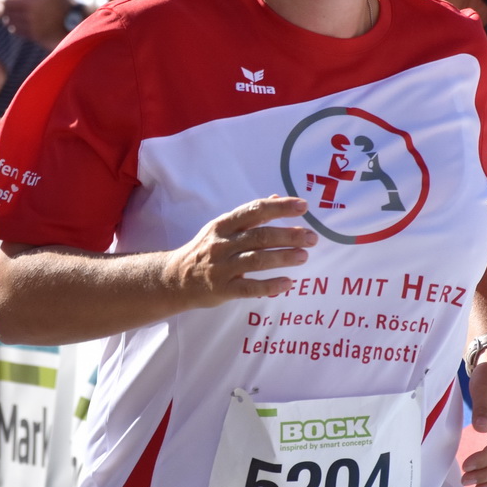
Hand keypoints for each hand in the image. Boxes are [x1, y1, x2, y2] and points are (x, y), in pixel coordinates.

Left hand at [0, 0, 73, 46]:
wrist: (71, 18)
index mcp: (30, 3)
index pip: (5, 2)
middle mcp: (29, 17)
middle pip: (5, 12)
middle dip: (2, 6)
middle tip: (3, 2)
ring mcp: (31, 28)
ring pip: (9, 22)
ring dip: (8, 15)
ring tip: (13, 10)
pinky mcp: (33, 36)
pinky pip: (15, 30)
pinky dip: (13, 24)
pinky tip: (19, 19)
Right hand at [163, 195, 314, 307]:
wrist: (174, 279)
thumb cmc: (203, 251)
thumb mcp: (221, 228)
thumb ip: (249, 216)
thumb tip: (276, 197)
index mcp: (223, 225)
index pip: (255, 210)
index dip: (280, 207)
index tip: (303, 206)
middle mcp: (222, 244)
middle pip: (260, 236)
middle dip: (288, 235)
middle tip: (312, 237)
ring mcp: (222, 267)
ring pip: (257, 259)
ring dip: (283, 257)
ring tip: (303, 255)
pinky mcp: (223, 289)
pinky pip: (250, 287)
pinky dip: (270, 285)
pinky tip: (288, 283)